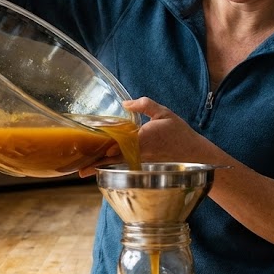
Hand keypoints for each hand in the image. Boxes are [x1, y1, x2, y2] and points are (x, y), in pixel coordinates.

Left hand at [75, 96, 209, 177]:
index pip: (119, 143)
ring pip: (116, 164)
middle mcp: (139, 153)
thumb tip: (124, 102)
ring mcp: (140, 161)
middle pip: (113, 158)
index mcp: (143, 138)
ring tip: (83, 171)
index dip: (104, 147)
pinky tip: (99, 167)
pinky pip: (123, 166)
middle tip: (79, 170)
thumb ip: (144, 105)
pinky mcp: (142, 165)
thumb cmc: (180, 133)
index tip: (90, 149)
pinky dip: (110, 167)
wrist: (195, 155)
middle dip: (96, 164)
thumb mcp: (164, 112)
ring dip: (100, 168)